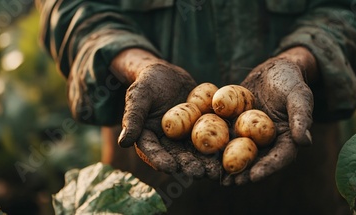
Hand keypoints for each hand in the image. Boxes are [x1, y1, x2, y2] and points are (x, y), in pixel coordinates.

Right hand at [111, 49, 221, 178]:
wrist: (166, 74)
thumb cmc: (146, 83)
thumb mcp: (138, 96)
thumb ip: (132, 118)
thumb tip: (124, 142)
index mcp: (149, 139)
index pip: (153, 153)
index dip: (161, 161)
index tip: (171, 168)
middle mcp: (168, 143)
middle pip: (178, 157)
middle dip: (189, 166)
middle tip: (199, 172)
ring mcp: (186, 137)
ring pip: (197, 152)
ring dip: (207, 162)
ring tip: (217, 169)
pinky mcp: (202, 129)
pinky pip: (212, 137)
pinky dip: (220, 145)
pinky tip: (231, 151)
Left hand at [224, 47, 315, 184]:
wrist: (273, 69)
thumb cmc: (290, 80)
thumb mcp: (299, 95)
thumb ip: (301, 117)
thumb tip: (305, 142)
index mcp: (288, 139)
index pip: (279, 157)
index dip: (267, 168)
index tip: (254, 176)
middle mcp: (268, 141)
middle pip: (257, 161)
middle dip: (243, 173)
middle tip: (230, 183)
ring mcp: (250, 134)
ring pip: (239, 153)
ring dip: (227, 165)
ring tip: (213, 175)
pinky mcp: (236, 125)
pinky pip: (225, 136)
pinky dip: (215, 145)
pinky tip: (201, 153)